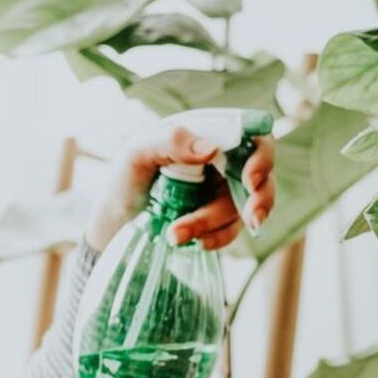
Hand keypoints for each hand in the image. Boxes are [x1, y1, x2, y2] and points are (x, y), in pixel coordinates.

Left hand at [85, 122, 275, 252]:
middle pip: (262, 176)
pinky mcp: (218, 220)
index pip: (251, 136)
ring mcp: (223, 192)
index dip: (262, 157)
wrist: (115, 220)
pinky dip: (217, 238)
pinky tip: (196, 243)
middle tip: (252, 218)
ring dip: (216, 224)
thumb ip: (170, 141)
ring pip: (244, 209)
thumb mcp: (137, 152)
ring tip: (176, 234)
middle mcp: (222, 162)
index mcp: (209, 135)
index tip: (250, 180)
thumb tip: (211, 148)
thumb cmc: (126, 176)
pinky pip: (232, 231)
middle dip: (260, 199)